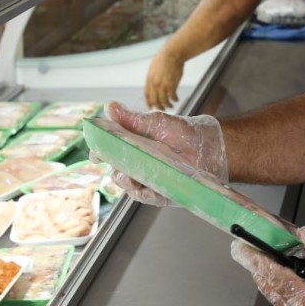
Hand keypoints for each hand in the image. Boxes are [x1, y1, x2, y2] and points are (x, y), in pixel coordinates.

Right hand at [98, 102, 227, 206]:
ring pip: (128, 187)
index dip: (99, 152)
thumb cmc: (182, 132)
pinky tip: (145, 188)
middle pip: (115, 171)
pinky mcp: (161, 193)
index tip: (96, 154)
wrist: (209, 147)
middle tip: (117, 165)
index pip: (108, 151)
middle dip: (113, 170)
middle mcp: (136, 164)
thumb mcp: (156, 123)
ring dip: (127, 183)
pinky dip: (144, 194)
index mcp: (131, 146)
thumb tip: (109, 107)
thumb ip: (132, 119)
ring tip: (132, 177)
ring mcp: (148, 180)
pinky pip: (147, 198)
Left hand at [145, 47, 184, 110]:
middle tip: (162, 109)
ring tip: (171, 106)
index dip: (149, 103)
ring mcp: (163, 85)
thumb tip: (154, 86)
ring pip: (163, 100)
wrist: (171, 54)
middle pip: (155, 100)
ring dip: (167, 105)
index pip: (147, 95)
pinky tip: (176, 99)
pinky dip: (174, 99)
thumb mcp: (153, 69)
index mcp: (149, 80)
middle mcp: (154, 84)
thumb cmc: (164, 59)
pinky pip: (172, 96)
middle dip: (158, 107)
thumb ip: (152, 78)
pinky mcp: (172, 85)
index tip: (151, 108)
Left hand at [231, 227, 304, 305]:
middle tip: (242, 251)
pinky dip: (278, 291)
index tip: (241, 248)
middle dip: (255, 269)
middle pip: (269, 290)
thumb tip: (303, 234)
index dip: (256, 261)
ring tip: (257, 262)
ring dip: (266, 280)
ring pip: (275, 299)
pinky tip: (278, 279)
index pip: (274, 277)